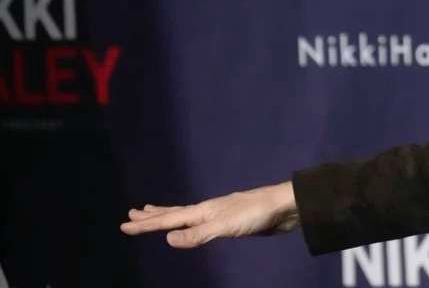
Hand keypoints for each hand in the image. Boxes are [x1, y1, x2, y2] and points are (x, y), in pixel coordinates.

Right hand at [119, 181, 298, 248]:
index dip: (147, 224)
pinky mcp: (230, 221)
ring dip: (168, 215)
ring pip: (187, 215)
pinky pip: (200, 223)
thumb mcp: (224, 226)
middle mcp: (208, 210)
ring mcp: (219, 214)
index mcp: (204, 210)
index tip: (124, 224)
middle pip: (174, 212)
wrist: (285, 207)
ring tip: (154, 212)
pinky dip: (188, 222)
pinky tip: (192, 223)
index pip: (169, 219)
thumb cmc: (256, 214)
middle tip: (132, 213)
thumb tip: (168, 239)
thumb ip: (198, 234)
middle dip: (153, 215)